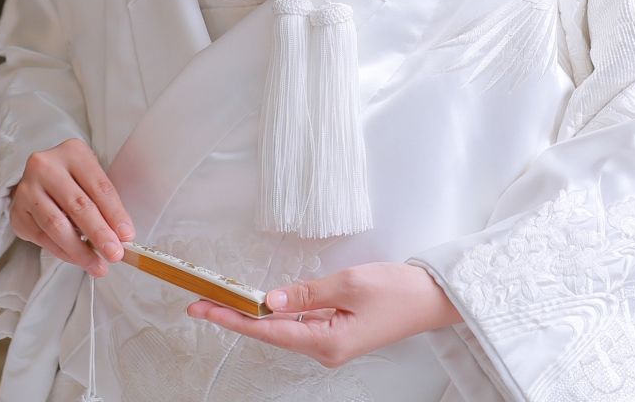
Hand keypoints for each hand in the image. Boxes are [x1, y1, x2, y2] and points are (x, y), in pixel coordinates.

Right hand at [7, 137, 135, 277]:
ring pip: (56, 225)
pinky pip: (42, 238)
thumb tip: (121, 237)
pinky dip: (63, 252)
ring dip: (80, 250)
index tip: (127, 236)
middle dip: (99, 234)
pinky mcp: (17, 211)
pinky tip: (77, 259)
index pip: (99, 186)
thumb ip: (105, 204)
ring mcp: (27, 188)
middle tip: (114, 254)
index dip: (115, 213)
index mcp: (72, 152)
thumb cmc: (74, 180)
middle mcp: (46, 166)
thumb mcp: (91, 179)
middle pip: (78, 205)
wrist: (40, 178)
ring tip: (97, 265)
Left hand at [186, 261, 461, 367]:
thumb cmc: (398, 291)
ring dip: (253, 315)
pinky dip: (278, 314)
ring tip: (222, 301)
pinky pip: (300, 325)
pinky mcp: (337, 333)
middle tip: (201, 302)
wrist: (433, 299)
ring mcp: (331, 343)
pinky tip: (260, 304)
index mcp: (328, 342)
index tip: (205, 309)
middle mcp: (326, 349)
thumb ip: (305, 294)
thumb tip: (269, 300)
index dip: (234, 319)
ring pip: (283, 329)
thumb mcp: (348, 284)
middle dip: (235, 317)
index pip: (269, 330)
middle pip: (271, 333)